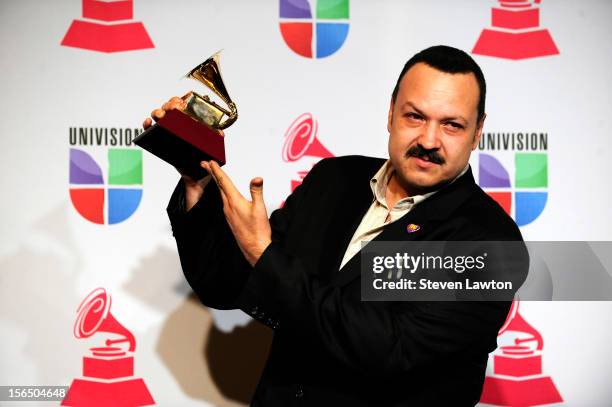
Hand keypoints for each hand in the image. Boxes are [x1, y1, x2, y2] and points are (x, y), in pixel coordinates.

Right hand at [142, 94, 224, 209]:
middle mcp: (178, 123)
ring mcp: (168, 130)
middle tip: (172, 109)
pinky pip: (150, 129)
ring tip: (161, 115)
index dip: (182, 100)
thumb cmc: (203, 158)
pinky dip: (147, 124)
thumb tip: (220, 133)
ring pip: (159, 114)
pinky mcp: (159, 139)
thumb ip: (217, 140)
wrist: (195, 175)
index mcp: (191, 121)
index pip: (185, 104)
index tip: (182, 103)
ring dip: (158, 112)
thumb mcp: (212, 147)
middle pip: (170, 106)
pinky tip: (148, 122)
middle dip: (170, 104)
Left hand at [207, 161, 271, 266]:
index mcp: (234, 202)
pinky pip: (224, 201)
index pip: (224, 182)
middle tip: (205, 164)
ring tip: (214, 175)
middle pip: (219, 186)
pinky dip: (222, 192)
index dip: (217, 171)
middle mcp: (228, 207)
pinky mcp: (230, 218)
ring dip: (217, 183)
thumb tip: (256, 179)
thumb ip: (257, 192)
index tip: (210, 162)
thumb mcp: (259, 209)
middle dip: (212, 174)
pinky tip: (224, 193)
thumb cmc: (257, 231)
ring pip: (221, 194)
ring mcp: (228, 213)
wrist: (254, 248)